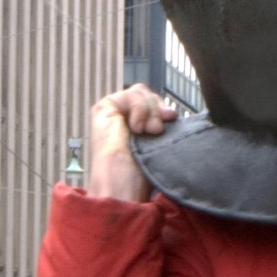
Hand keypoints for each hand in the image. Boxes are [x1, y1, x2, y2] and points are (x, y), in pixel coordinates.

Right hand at [86, 85, 178, 201]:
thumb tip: (172, 113)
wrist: (123, 183)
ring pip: (140, 92)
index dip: (163, 108)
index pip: (152, 103)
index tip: (172, 119)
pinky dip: (140, 108)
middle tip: (159, 128)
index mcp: (132, 127)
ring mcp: (112, 113)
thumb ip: (160, 124)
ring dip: (150, 110)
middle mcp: (122, 119)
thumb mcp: (156, 144)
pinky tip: (137, 128)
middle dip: (158, 108)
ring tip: (150, 131)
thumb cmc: (139, 175)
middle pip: (147, 95)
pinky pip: (130, 94)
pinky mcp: (104, 108)